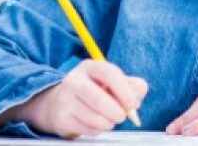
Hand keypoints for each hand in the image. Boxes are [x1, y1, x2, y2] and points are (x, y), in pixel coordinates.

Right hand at [2, 60, 146, 137]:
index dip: (125, 90)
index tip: (133, 105)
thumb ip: (131, 85)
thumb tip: (139, 93)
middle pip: (100, 99)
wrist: (58, 104)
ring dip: (108, 123)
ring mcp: (65, 99)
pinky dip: (97, 130)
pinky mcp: (62, 118)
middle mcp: (74, 80)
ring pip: (96, 119)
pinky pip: (88, 129)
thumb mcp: (111, 83)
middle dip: (117, 112)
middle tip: (121, 116)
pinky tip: (93, 123)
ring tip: (106, 118)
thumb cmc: (93, 92)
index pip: (109, 73)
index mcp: (89, 67)